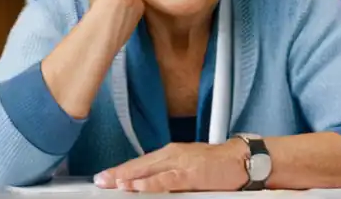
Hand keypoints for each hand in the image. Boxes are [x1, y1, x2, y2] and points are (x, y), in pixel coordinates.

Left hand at [93, 140, 249, 192]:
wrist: (240, 159)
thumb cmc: (216, 166)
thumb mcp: (188, 170)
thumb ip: (169, 177)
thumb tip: (149, 186)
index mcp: (170, 154)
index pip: (140, 163)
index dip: (122, 170)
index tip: (106, 176)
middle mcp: (172, 154)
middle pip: (139, 164)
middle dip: (118, 173)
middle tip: (100, 179)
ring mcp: (181, 162)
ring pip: (149, 169)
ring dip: (129, 176)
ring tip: (112, 182)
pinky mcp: (191, 173)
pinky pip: (166, 179)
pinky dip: (150, 183)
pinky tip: (137, 186)